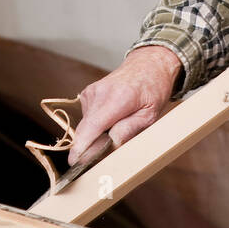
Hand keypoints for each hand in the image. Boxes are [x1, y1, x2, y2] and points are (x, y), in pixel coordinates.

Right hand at [68, 46, 181, 163]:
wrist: (148, 64)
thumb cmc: (153, 89)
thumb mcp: (150, 114)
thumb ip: (130, 129)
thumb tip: (111, 144)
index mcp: (118, 98)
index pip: (93, 126)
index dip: (82, 147)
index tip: (75, 163)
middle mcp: (99, 93)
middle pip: (85, 130)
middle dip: (89, 148)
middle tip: (104, 159)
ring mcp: (91, 92)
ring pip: (86, 126)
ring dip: (96, 135)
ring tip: (118, 127)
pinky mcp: (87, 94)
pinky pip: (87, 118)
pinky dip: (97, 124)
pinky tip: (112, 118)